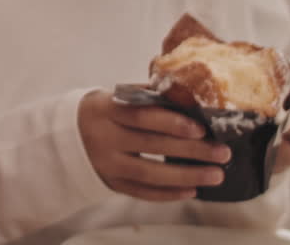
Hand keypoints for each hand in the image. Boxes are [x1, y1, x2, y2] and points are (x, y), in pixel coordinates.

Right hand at [79, 89, 229, 200]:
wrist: (67, 135)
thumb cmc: (103, 112)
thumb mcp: (115, 97)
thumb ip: (146, 97)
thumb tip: (188, 95)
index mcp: (106, 110)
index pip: (142, 116)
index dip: (172, 123)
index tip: (202, 129)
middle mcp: (103, 137)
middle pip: (151, 145)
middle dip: (191, 151)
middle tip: (222, 152)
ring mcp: (106, 163)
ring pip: (148, 174)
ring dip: (186, 176)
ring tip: (216, 175)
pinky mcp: (110, 182)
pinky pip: (141, 192)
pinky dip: (168, 193)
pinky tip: (191, 189)